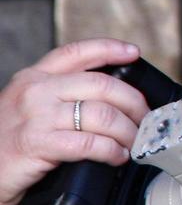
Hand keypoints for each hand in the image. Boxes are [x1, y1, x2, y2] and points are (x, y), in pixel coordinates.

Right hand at [0, 38, 147, 204]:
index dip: (110, 48)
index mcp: (34, 76)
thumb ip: (58, 97)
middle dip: (133, 102)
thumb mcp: (28, 108)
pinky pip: (89, 143)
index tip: (133, 52)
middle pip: (102, 84)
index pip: (78, 51)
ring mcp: (37, 116)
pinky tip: (117, 156)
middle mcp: (36, 90)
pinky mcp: (37, 143)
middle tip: (144, 119)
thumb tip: (106, 100)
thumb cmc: (6, 146)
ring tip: (135, 142)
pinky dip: (111, 151)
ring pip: (101, 115)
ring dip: (127, 131)